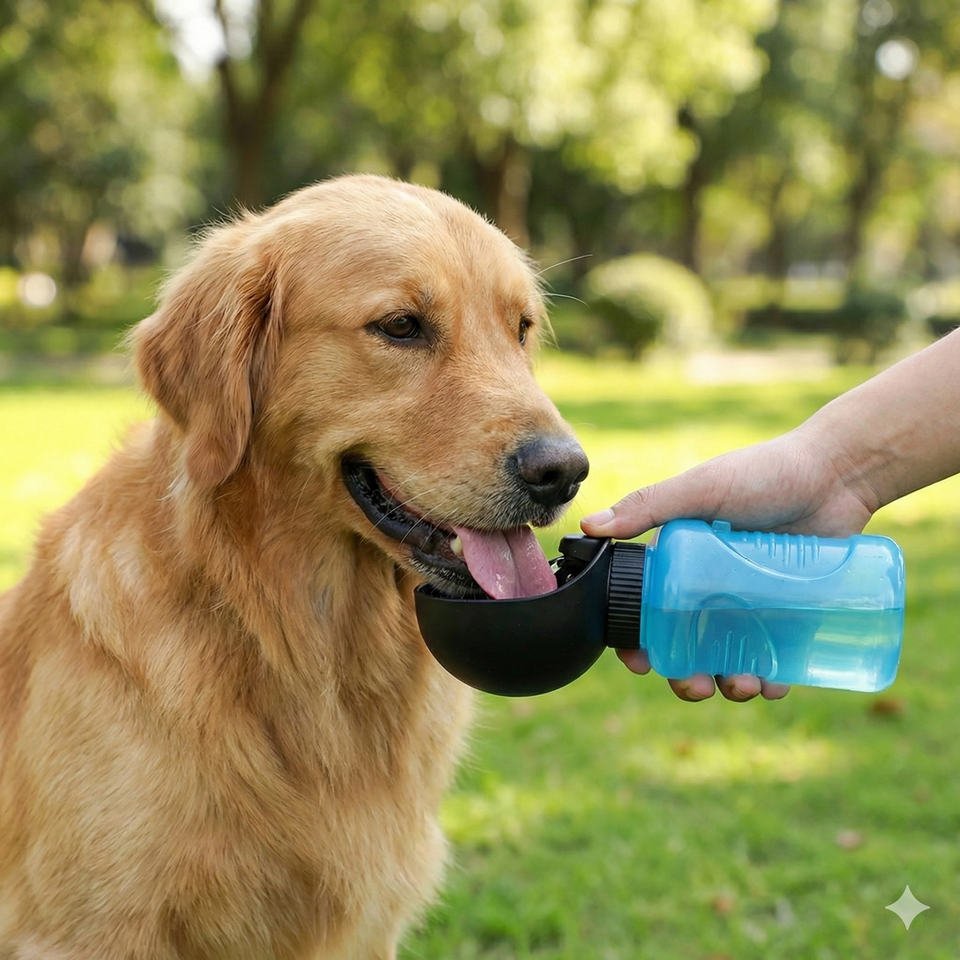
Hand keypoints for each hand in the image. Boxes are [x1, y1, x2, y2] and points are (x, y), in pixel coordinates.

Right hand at [581, 428, 874, 702]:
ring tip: (742, 685)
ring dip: (728, 683)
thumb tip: (589, 526)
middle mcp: (710, 585)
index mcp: (679, 559)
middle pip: (686, 644)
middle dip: (684, 675)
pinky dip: (772, 678)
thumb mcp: (702, 488)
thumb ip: (648, 505)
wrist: (838, 474)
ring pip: (730, 657)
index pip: (647, 608)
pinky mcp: (791, 613)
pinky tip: (774, 684)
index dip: (638, 641)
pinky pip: (777, 657)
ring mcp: (751, 602)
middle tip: (695, 686)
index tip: (640, 663)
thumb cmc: (765, 473)